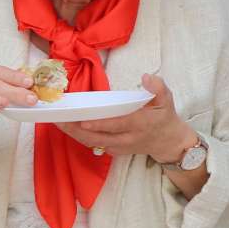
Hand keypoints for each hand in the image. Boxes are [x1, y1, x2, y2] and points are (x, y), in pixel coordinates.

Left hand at [57, 74, 196, 163]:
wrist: (168, 143)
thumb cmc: (165, 118)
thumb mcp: (167, 100)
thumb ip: (158, 88)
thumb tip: (146, 77)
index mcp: (140, 124)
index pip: (117, 125)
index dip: (100, 124)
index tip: (83, 120)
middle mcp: (127, 138)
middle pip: (98, 137)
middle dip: (77, 130)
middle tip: (60, 121)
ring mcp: (120, 146)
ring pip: (93, 143)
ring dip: (75, 135)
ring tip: (59, 123)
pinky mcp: (115, 150)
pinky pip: (95, 145)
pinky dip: (81, 138)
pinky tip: (70, 128)